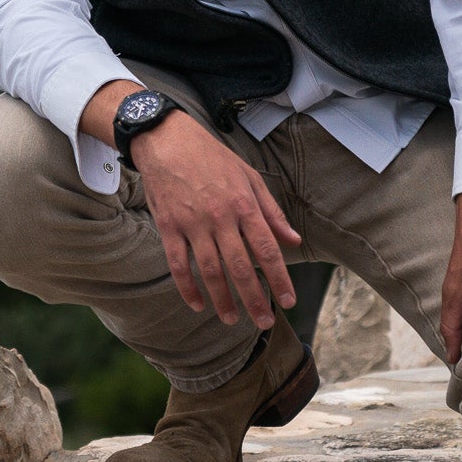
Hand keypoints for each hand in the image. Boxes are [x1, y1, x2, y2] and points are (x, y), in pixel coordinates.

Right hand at [131, 110, 301, 328]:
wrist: (167, 140)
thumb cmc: (212, 158)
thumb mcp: (249, 177)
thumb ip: (272, 212)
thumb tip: (293, 240)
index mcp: (244, 205)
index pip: (267, 250)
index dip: (280, 280)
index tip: (289, 301)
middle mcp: (220, 218)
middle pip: (241, 268)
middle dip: (255, 300)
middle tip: (264, 322)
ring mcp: (193, 224)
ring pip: (210, 272)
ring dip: (223, 300)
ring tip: (232, 319)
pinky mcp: (169, 227)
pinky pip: (178, 265)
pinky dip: (188, 288)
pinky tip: (198, 304)